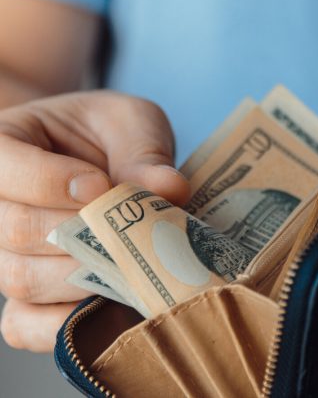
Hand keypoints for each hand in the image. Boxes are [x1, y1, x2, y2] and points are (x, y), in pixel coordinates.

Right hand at [0, 91, 189, 351]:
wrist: (105, 158)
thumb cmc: (111, 134)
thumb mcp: (132, 123)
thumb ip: (144, 151)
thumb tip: (170, 189)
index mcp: (4, 143)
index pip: (3, 168)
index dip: (50, 182)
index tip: (102, 186)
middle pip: (16, 231)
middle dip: (83, 234)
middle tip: (135, 232)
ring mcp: (4, 255)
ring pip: (23, 279)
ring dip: (86, 275)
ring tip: (137, 263)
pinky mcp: (25, 297)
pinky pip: (24, 325)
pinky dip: (66, 322)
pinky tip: (111, 304)